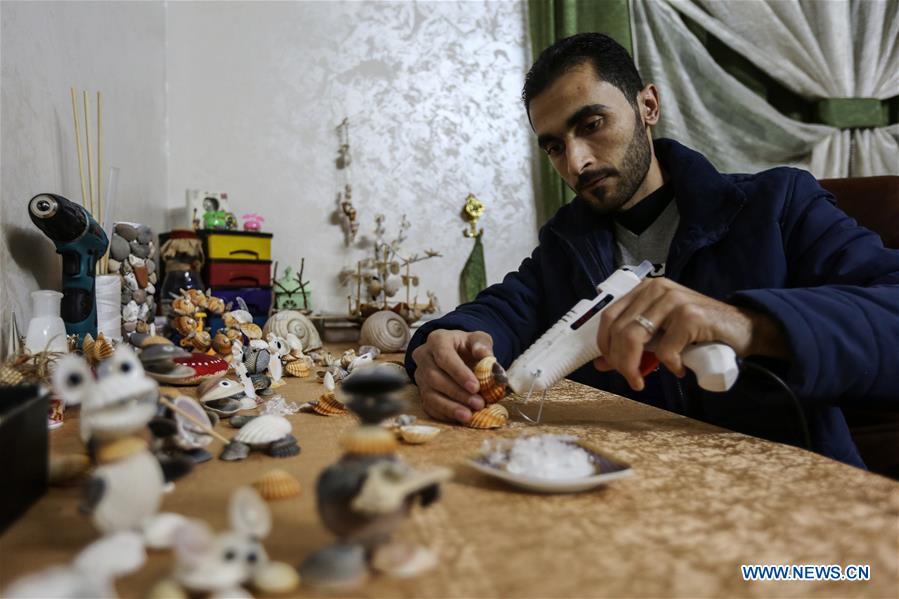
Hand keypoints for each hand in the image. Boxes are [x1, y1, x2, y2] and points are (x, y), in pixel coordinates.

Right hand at [411, 330, 493, 423]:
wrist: (456, 353)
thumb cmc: (466, 346)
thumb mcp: (478, 339)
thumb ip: (482, 344)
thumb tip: (485, 355)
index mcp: (437, 340)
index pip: (444, 357)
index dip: (459, 373)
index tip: (475, 387)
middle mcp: (423, 357)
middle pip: (434, 377)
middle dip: (457, 393)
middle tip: (478, 403)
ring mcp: (420, 376)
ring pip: (429, 394)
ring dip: (450, 407)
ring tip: (469, 415)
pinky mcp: (421, 392)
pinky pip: (429, 406)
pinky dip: (444, 414)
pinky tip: (460, 418)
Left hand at [593, 277, 787, 389]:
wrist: (742, 329)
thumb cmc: (699, 331)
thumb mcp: (661, 333)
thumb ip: (634, 343)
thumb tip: (602, 362)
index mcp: (645, 289)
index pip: (609, 316)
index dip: (604, 344)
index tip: (609, 364)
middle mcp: (657, 289)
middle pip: (620, 330)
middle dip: (618, 361)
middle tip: (630, 378)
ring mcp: (674, 300)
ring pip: (635, 338)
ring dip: (633, 366)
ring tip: (640, 381)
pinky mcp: (690, 316)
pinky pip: (665, 350)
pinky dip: (669, 366)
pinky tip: (680, 369)